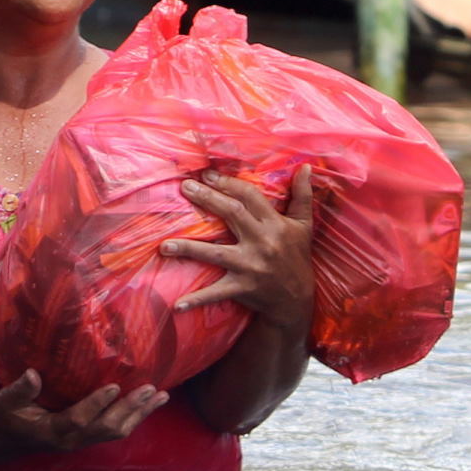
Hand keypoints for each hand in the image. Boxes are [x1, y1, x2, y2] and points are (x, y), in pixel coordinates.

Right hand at [0, 369, 165, 453]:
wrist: (9, 440)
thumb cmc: (8, 415)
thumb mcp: (8, 401)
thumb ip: (21, 389)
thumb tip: (33, 374)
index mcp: (52, 431)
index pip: (78, 420)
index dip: (96, 405)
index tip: (114, 386)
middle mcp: (72, 440)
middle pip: (107, 429)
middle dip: (130, 409)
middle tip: (150, 390)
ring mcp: (83, 441)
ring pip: (117, 432)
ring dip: (139, 414)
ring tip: (160, 396)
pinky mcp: (89, 437)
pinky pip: (116, 430)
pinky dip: (135, 416)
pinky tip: (149, 403)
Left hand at [163, 168, 318, 332]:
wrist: (296, 300)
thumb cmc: (296, 257)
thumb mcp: (304, 225)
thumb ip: (303, 195)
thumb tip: (307, 167)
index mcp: (275, 224)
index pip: (250, 197)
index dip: (229, 183)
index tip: (207, 174)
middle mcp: (262, 242)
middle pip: (232, 214)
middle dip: (207, 199)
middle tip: (185, 187)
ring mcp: (250, 266)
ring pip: (216, 254)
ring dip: (189, 249)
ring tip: (164, 245)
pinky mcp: (242, 287)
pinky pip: (216, 293)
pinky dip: (197, 299)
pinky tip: (177, 304)